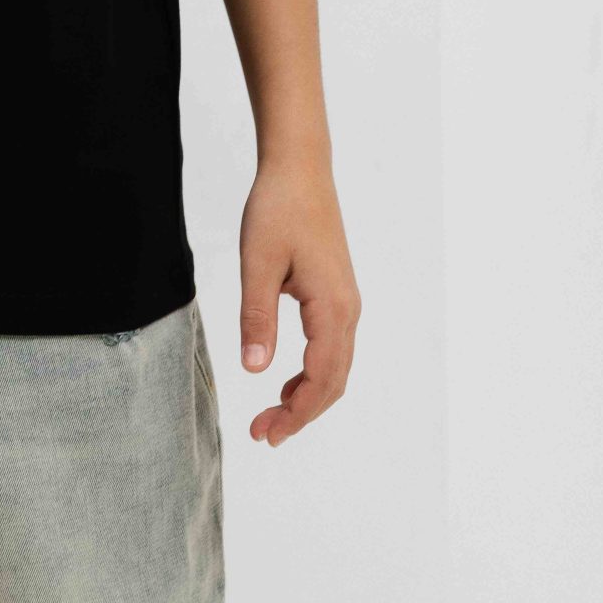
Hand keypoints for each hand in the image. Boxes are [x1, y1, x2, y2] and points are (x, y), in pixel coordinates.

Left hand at [236, 157, 360, 447]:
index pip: (321, 379)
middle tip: (263, 434)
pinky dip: (312, 372)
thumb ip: (256, 317)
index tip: (265, 434)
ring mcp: (346, 302)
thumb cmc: (277, 209)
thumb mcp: (257, 263)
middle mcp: (348, 310)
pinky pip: (331, 347)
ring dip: (307, 395)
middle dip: (301, 413)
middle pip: (333, 381)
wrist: (300, 168)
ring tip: (271, 415)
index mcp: (332, 307)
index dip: (296, 413)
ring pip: (335, 367)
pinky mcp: (336, 293)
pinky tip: (285, 378)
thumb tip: (255, 370)